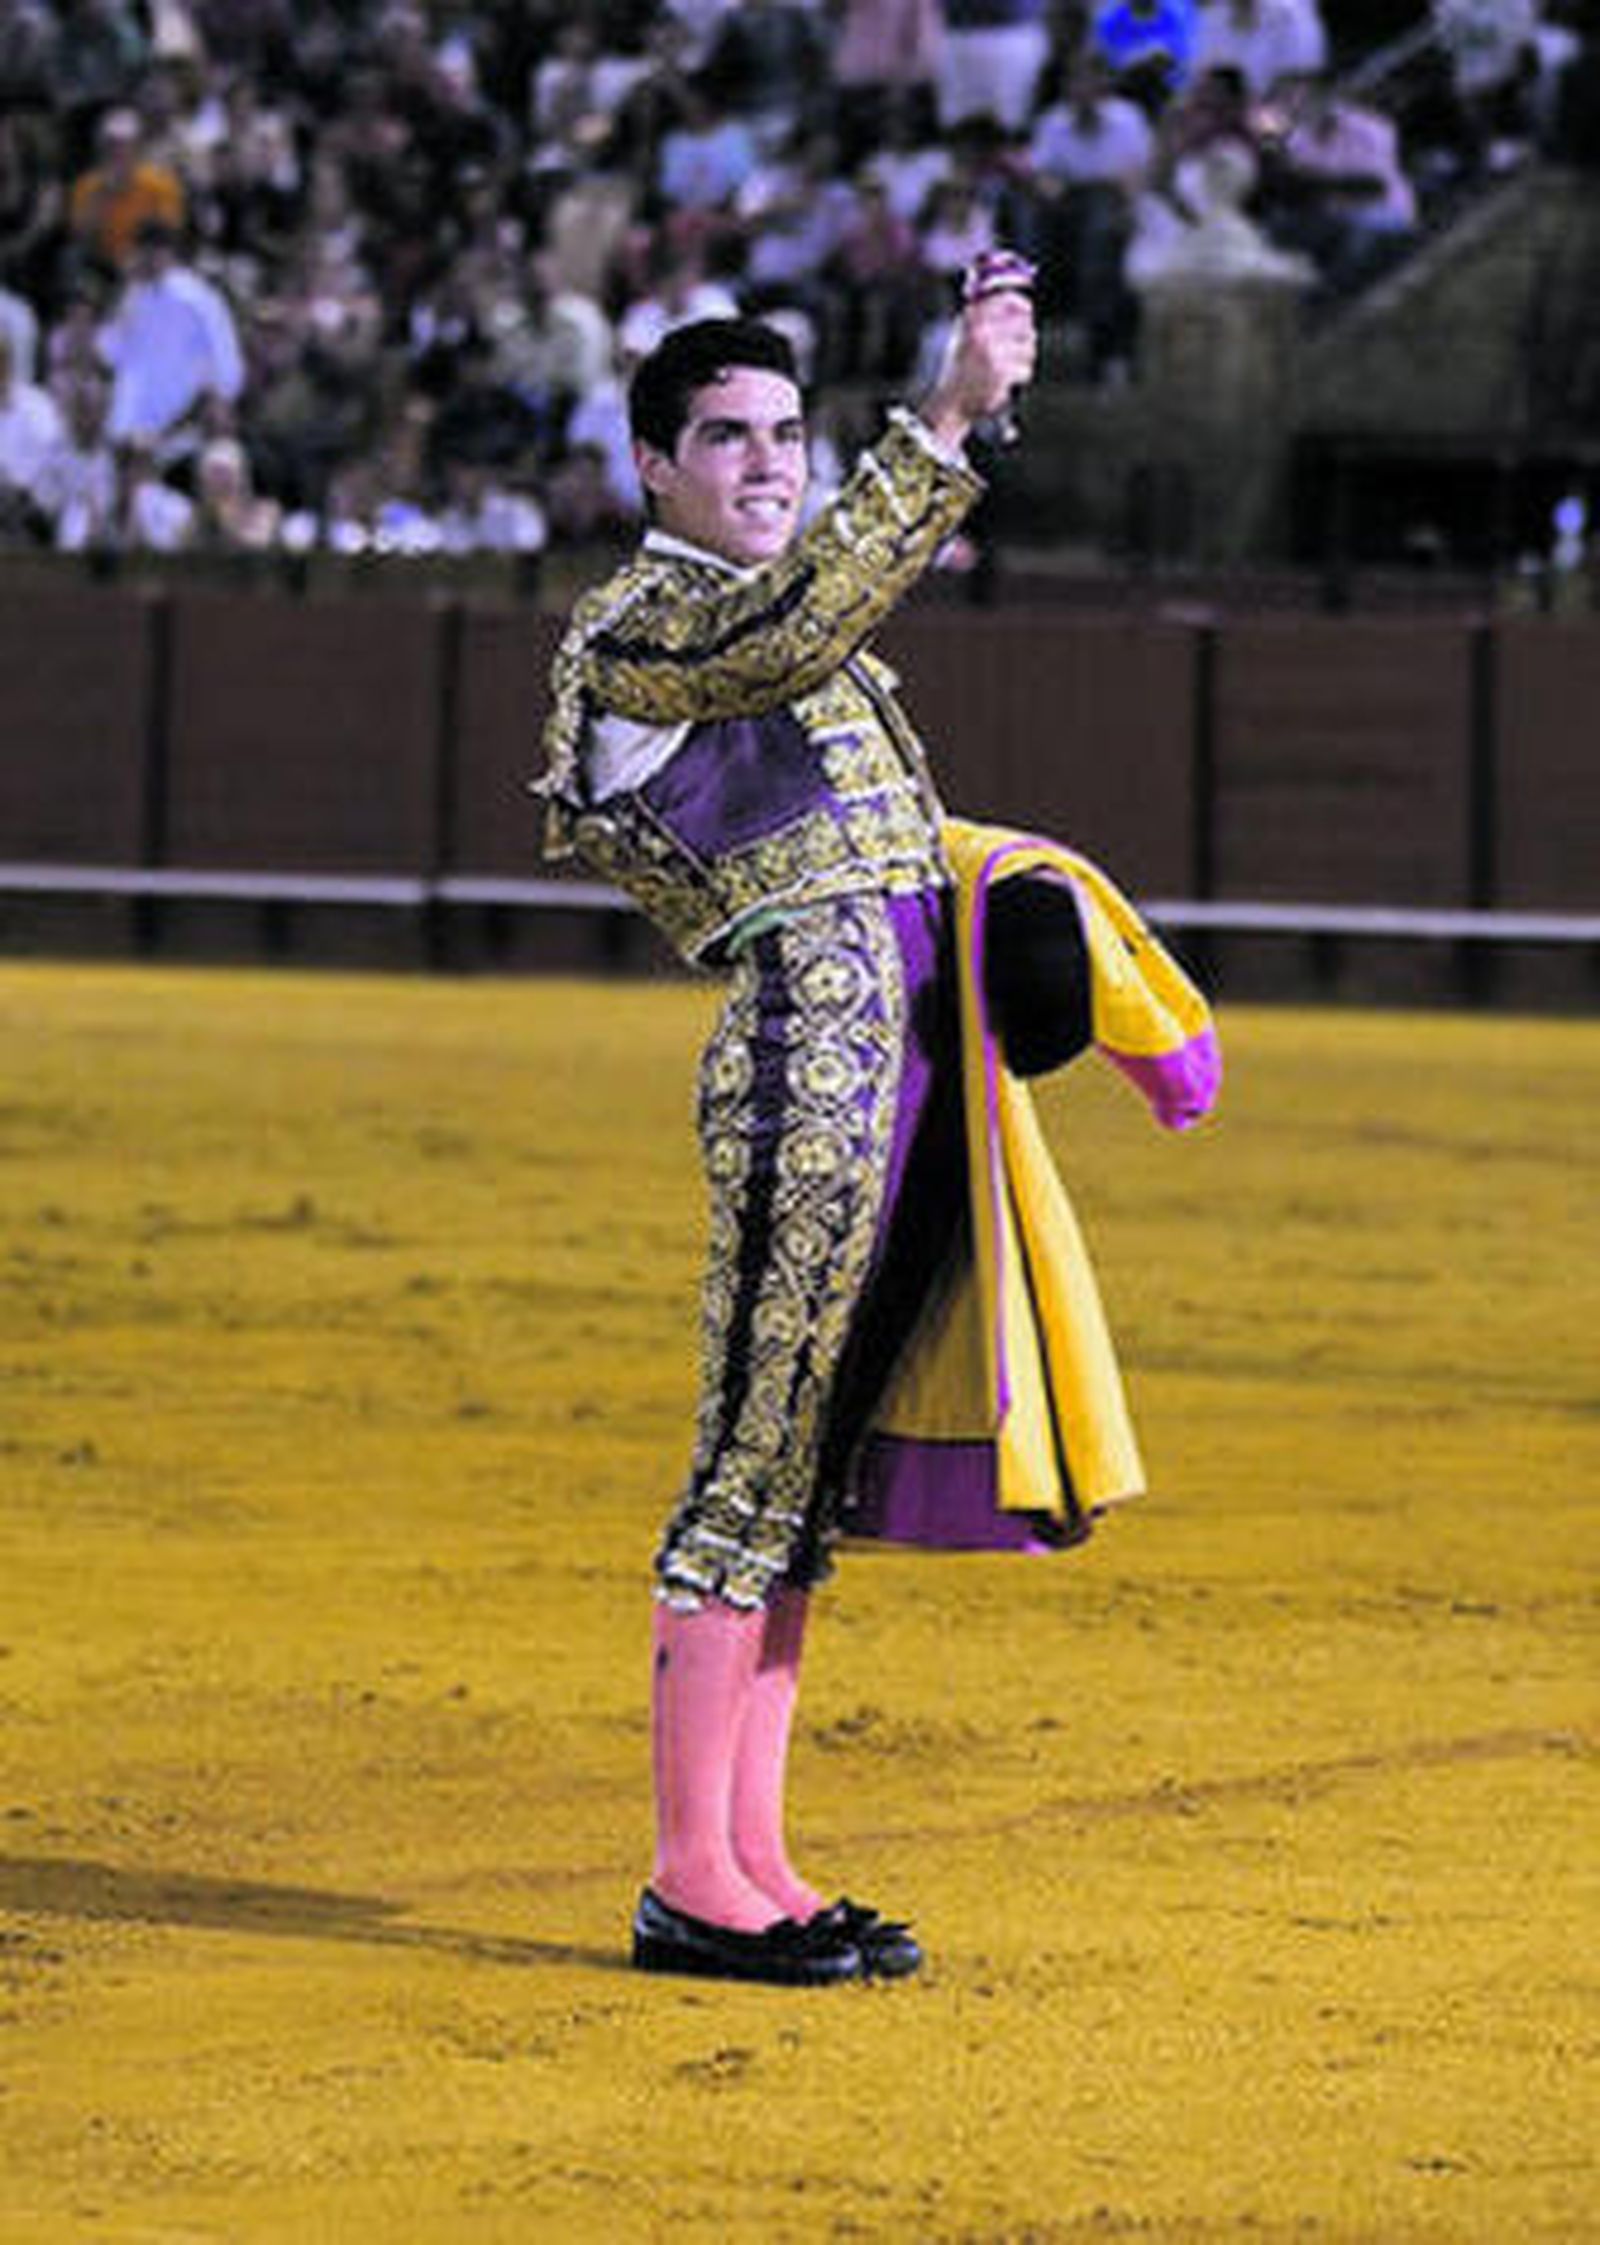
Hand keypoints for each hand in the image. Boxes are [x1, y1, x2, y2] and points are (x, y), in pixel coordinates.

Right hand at [919, 252, 1037, 452]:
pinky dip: (1019, 376)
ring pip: (1028, 348)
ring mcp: (993, 351)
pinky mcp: (1002, 371)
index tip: (1026, 311)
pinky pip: (1025, 368)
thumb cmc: (961, 368)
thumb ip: (986, 316)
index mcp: (973, 318)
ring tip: (1005, 367)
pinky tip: (1004, 381)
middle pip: (1025, 325)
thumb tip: (1020, 303)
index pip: (1009, 301)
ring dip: (1022, 359)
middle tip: (1015, 349)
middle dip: (1025, 338)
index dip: (1022, 306)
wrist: (951, 402)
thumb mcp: (966, 334)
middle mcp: (982, 331)